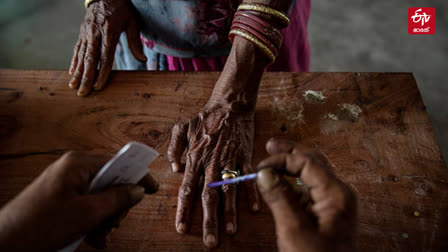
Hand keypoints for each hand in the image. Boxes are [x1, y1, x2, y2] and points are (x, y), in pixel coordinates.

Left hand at [0, 151, 157, 250]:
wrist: (5, 244)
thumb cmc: (40, 226)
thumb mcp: (87, 213)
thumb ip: (117, 199)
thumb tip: (138, 190)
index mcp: (78, 164)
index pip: (117, 163)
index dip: (136, 176)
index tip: (153, 187)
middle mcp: (72, 169)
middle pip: (109, 182)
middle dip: (116, 206)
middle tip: (114, 224)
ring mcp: (65, 184)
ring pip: (99, 197)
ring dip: (105, 217)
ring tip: (100, 235)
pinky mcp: (60, 199)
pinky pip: (86, 205)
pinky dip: (92, 221)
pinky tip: (93, 238)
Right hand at [68, 0, 146, 95]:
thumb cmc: (121, 9)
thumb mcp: (132, 22)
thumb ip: (135, 42)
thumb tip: (143, 60)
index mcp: (109, 32)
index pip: (105, 57)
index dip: (102, 73)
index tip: (99, 86)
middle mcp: (95, 33)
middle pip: (90, 59)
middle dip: (86, 78)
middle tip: (83, 93)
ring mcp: (86, 33)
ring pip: (81, 56)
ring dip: (77, 72)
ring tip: (73, 86)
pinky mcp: (81, 32)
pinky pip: (77, 49)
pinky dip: (73, 61)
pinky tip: (71, 72)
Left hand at [168, 100, 259, 246]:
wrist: (230, 104)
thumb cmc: (205, 116)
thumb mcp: (182, 127)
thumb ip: (174, 148)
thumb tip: (174, 168)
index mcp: (195, 158)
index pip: (187, 189)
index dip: (184, 210)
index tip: (181, 228)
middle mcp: (211, 163)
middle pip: (209, 197)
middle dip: (208, 221)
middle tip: (210, 242)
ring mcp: (230, 161)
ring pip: (229, 191)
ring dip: (230, 213)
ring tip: (230, 232)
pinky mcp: (245, 156)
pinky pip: (247, 177)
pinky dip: (251, 193)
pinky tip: (254, 209)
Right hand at [256, 138, 356, 251]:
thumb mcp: (293, 230)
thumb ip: (279, 197)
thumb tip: (264, 172)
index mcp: (337, 194)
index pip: (307, 163)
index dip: (282, 159)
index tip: (260, 166)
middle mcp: (339, 194)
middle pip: (313, 162)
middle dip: (290, 153)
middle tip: (270, 146)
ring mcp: (334, 204)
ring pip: (311, 175)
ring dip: (290, 168)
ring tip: (271, 163)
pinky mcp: (326, 214)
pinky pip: (309, 191)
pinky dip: (293, 184)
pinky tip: (279, 185)